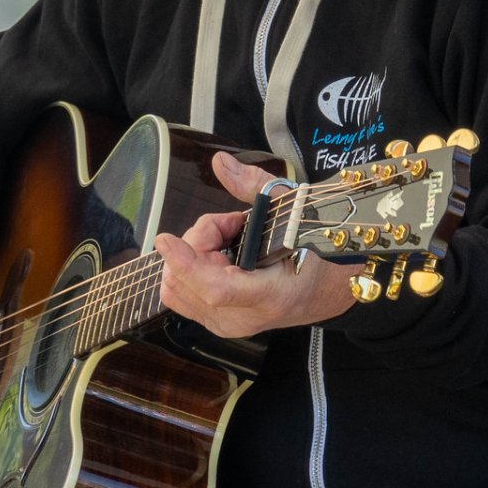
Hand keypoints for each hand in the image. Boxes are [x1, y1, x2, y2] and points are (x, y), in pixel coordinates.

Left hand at [153, 152, 355, 339]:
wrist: (322, 292)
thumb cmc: (311, 251)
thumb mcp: (292, 211)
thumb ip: (254, 186)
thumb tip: (220, 163)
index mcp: (270, 294)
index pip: (216, 289)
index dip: (186, 264)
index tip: (165, 239)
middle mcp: (242, 317)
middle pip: (187, 279)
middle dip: (197, 241)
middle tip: (230, 225)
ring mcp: (225, 324)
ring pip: (175, 287)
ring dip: (191, 253)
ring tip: (225, 238)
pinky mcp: (213, 321)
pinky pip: (179, 293)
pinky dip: (188, 266)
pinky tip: (216, 253)